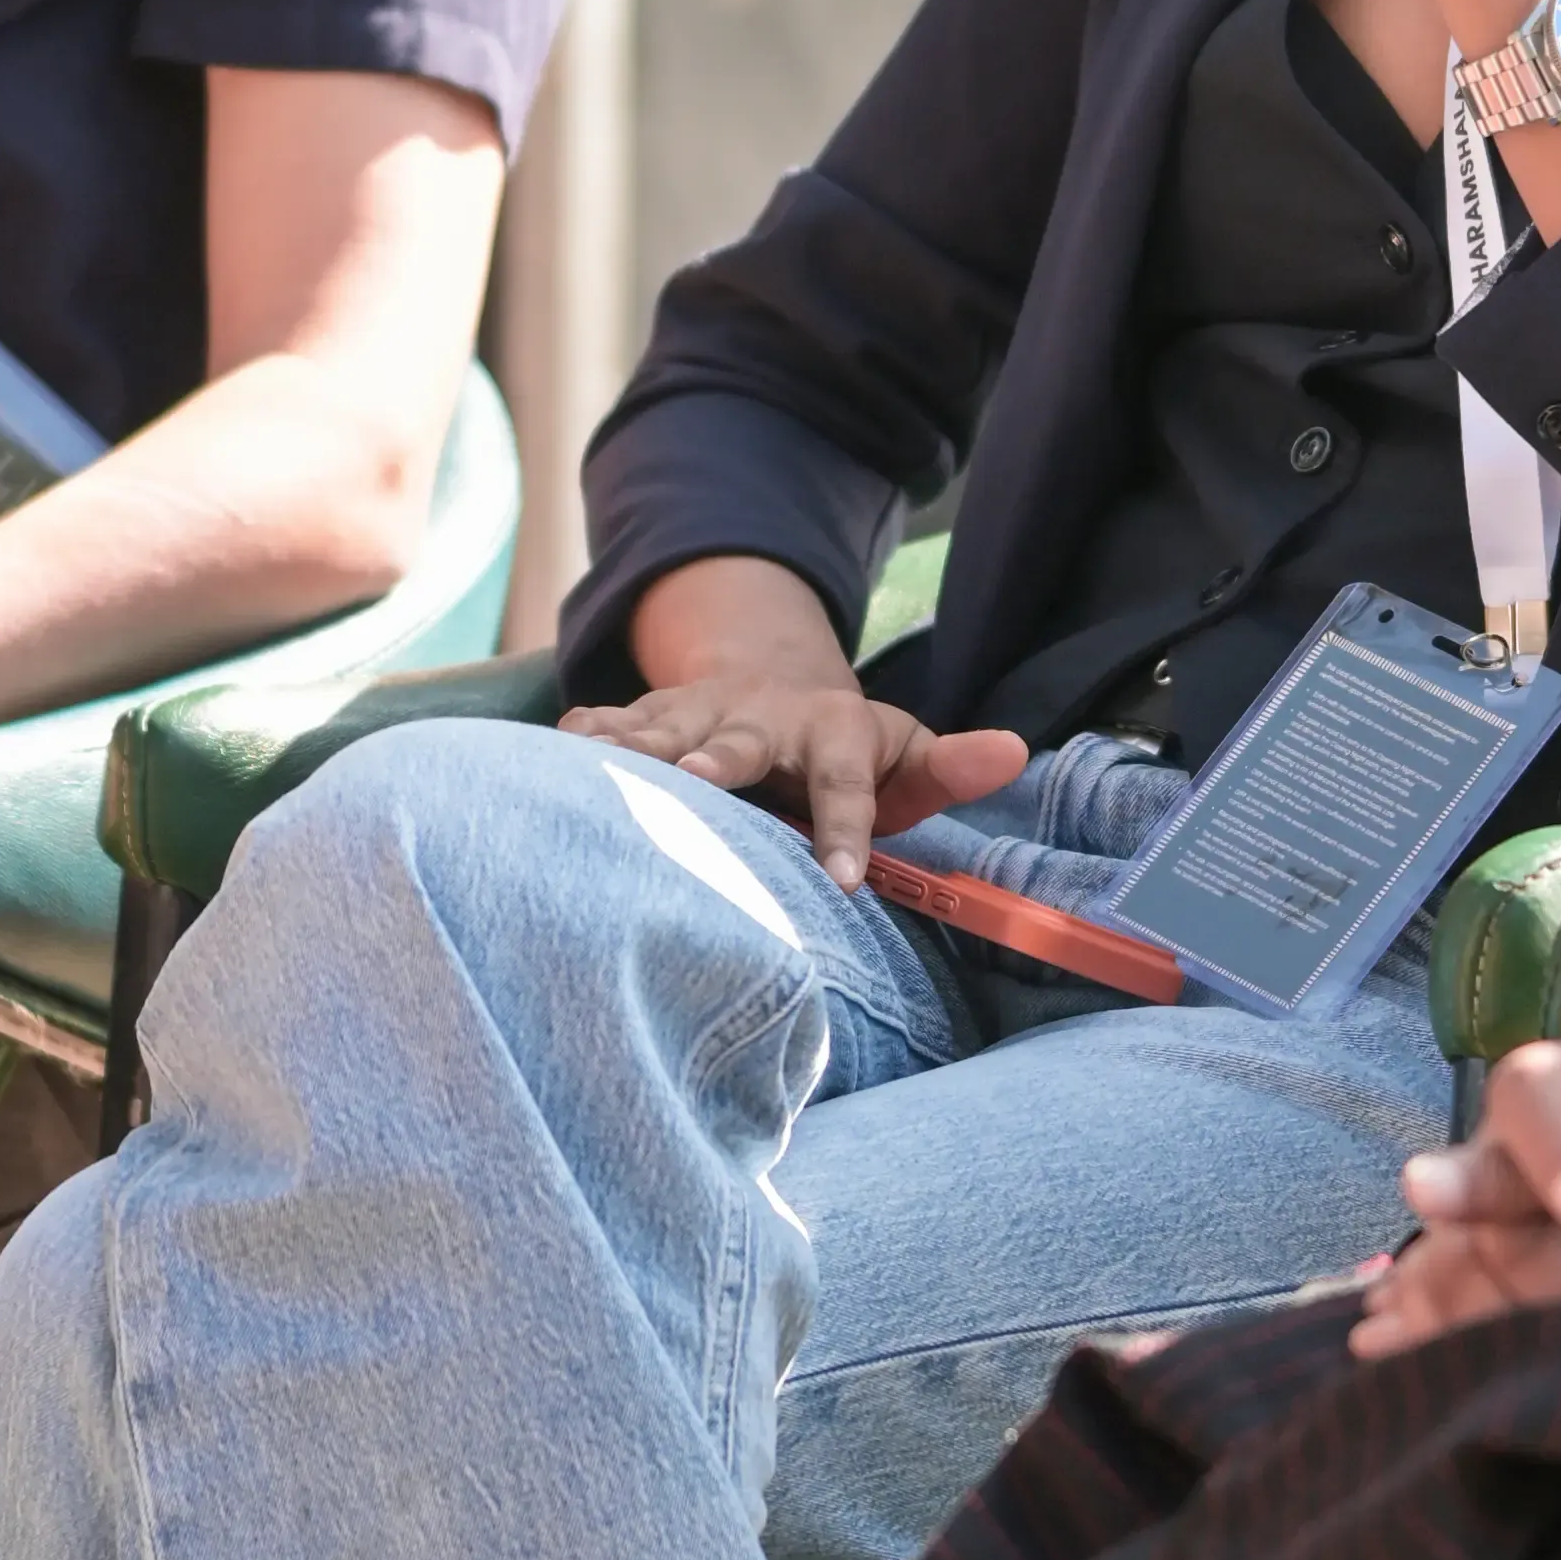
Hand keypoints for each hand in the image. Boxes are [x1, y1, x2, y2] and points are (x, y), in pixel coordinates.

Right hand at [558, 668, 1024, 890]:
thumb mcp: (904, 758)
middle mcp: (762, 716)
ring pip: (664, 729)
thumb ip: (952, 766)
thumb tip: (1018, 751)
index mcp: (836, 732)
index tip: (844, 882)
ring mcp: (698, 712)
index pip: (847, 784)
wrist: (769, 678)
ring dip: (635, 751)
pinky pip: (604, 726)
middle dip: (718, 761)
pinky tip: (542, 766)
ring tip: (598, 780)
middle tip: (695, 787)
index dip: (845, 829)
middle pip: (742, 741)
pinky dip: (576, 743)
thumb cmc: (847, 752)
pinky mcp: (644, 717)